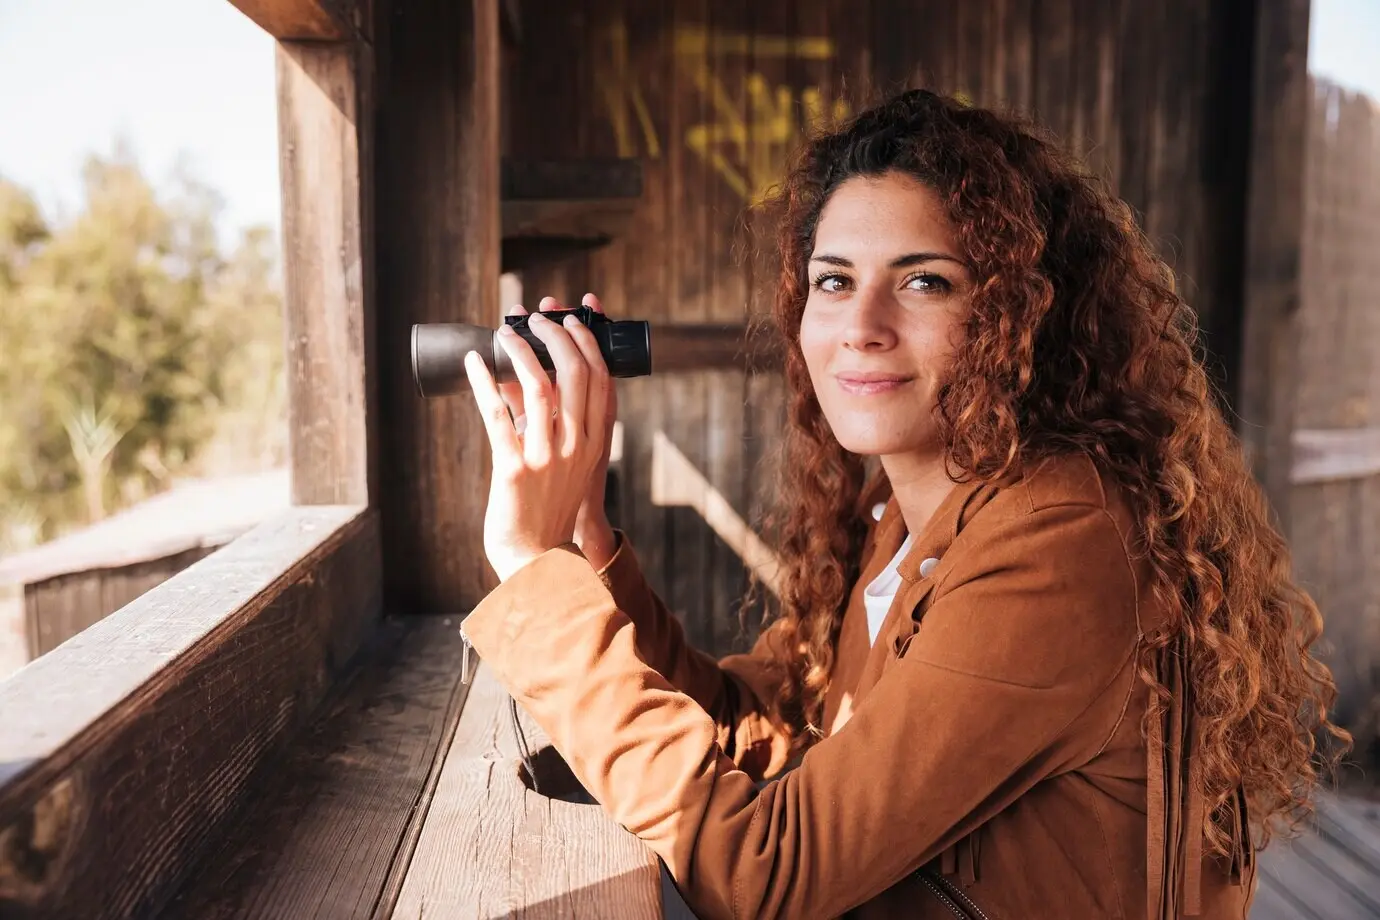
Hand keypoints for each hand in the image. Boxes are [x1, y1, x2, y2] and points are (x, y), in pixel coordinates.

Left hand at [466, 305, 611, 580]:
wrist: (533, 557)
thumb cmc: (546, 507)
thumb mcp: (567, 464)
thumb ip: (556, 426)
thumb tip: (524, 377)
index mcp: (595, 445)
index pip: (601, 380)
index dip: (586, 342)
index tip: (569, 319)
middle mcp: (576, 448)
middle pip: (575, 374)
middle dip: (556, 335)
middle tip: (536, 318)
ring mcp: (546, 459)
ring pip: (539, 388)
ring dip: (521, 351)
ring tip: (505, 332)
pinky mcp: (513, 469)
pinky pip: (497, 415)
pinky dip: (484, 382)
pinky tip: (474, 361)